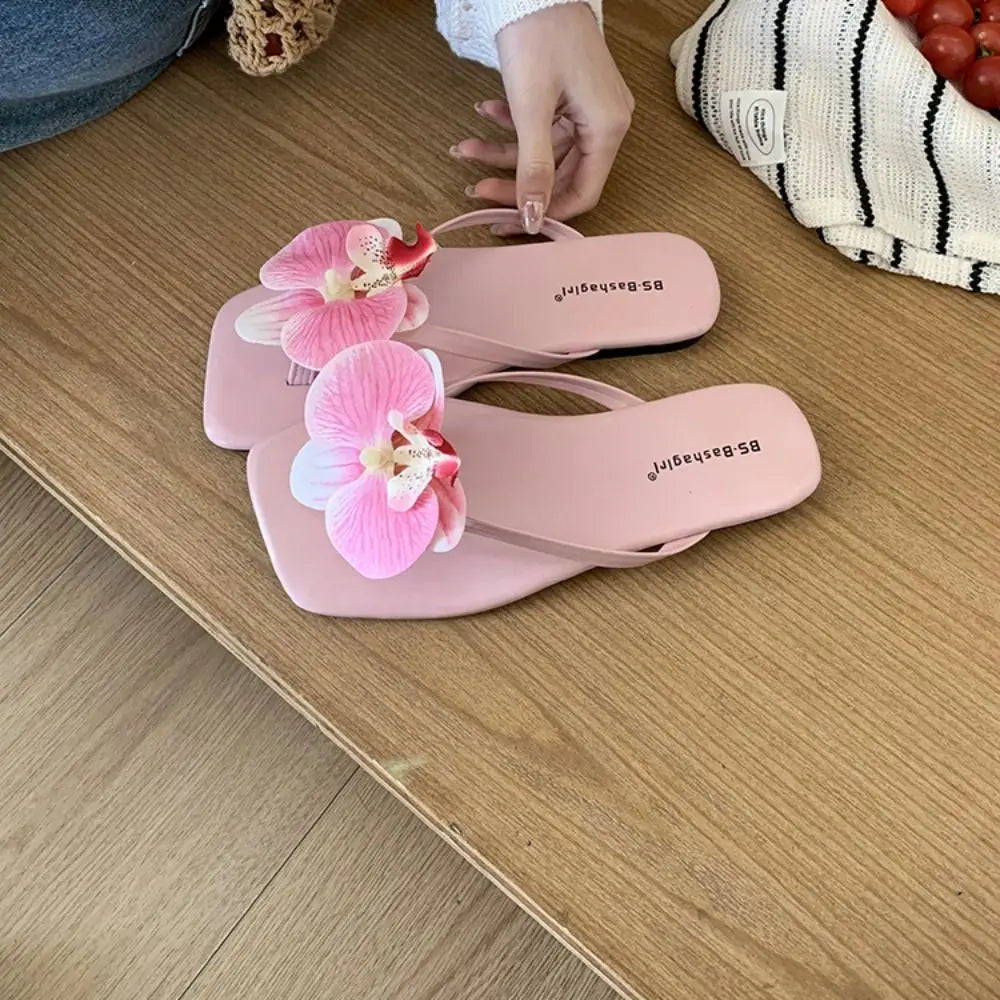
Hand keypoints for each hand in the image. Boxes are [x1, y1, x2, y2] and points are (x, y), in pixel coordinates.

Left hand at [451, 3, 633, 234]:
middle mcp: (605, 122)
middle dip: (514, 183)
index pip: (582, 194)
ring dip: (503, 153)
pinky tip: (484, 114)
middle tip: (476, 188)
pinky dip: (511, 126)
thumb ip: (533, 169)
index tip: (507, 220)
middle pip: (559, 176)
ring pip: (543, 152)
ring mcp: (587, 108)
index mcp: (608, 129)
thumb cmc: (540, 34)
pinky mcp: (570, 95)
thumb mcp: (531, 109)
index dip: (543, 213)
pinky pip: (542, 127)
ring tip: (465, 146)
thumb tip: (532, 218)